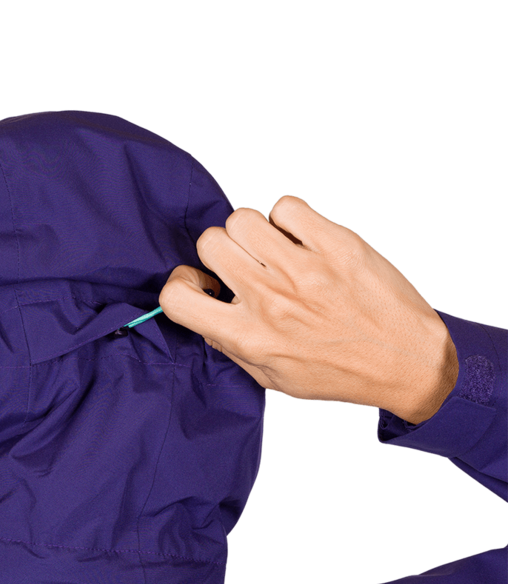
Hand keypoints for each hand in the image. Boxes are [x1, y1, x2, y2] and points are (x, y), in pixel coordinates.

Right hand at [159, 196, 458, 423]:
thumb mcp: (271, 376)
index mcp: (249, 336)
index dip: (181, 283)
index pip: (177, 296)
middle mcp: (271, 300)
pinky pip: (287, 207)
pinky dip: (289, 220)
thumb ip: (230, 345)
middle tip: (244, 266)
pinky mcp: (336, 244)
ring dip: (253, 233)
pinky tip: (302, 241)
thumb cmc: (340, 372)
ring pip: (243, 218)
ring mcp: (303, 268)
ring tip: (275, 252)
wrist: (404, 360)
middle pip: (210, 242)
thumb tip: (202, 310)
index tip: (201, 283)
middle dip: (221, 252)